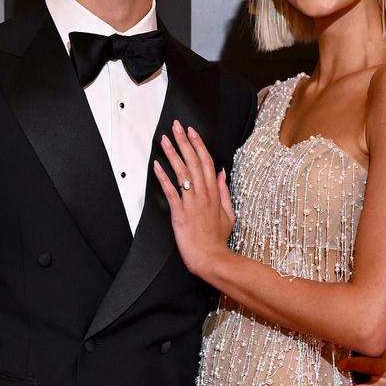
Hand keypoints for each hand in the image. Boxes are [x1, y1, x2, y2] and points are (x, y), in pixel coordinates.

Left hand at [154, 120, 233, 276]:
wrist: (211, 258)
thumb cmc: (218, 238)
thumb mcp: (228, 213)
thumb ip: (224, 191)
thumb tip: (223, 173)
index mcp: (214, 193)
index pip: (207, 162)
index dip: (198, 144)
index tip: (192, 131)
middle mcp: (203, 194)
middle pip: (194, 162)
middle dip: (184, 142)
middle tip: (176, 127)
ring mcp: (191, 203)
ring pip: (182, 173)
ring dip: (172, 154)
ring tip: (164, 140)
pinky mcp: (180, 213)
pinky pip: (171, 192)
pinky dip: (163, 177)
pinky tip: (156, 166)